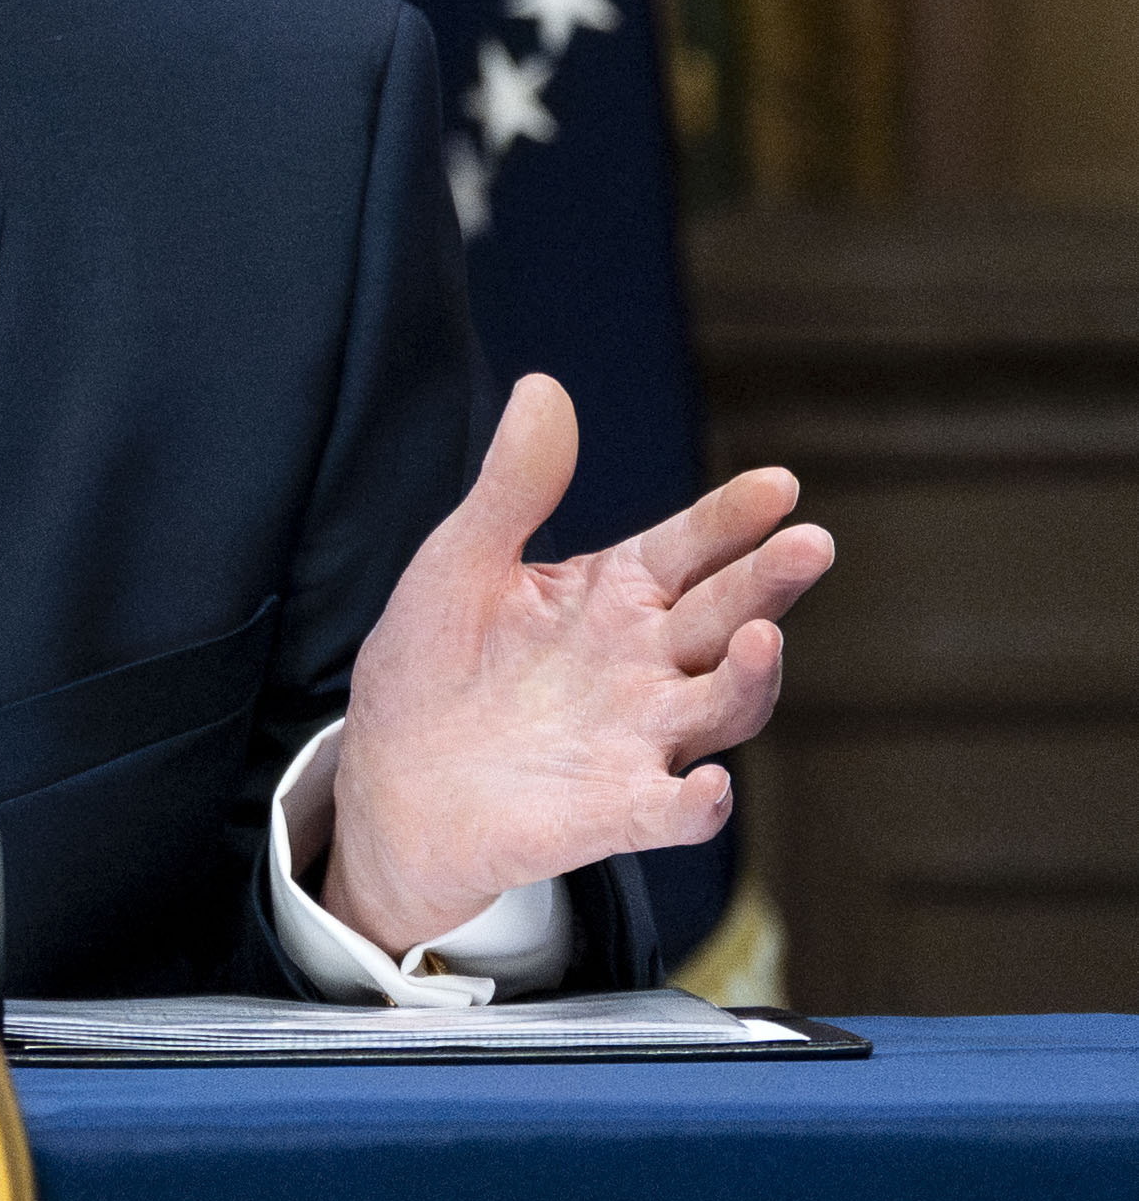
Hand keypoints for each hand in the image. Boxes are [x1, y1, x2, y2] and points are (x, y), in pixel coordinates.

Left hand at [325, 374, 836, 956]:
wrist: (389, 782)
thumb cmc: (433, 666)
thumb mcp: (460, 563)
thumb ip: (513, 487)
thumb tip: (542, 386)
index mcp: (613, 597)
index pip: (689, 547)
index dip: (731, 517)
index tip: (777, 484)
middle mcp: (645, 666)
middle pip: (726, 618)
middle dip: (768, 582)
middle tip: (810, 543)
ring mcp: (637, 741)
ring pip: (721, 709)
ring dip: (750, 680)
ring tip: (762, 638)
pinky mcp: (610, 814)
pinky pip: (669, 813)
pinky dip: (696, 806)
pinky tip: (710, 789)